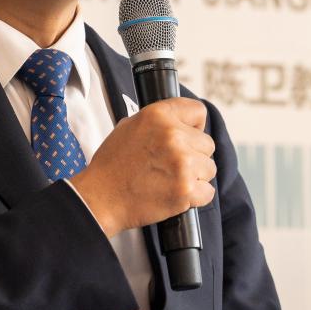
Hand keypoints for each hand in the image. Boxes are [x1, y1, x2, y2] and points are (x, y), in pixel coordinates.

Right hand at [70, 97, 216, 237]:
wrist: (101, 197)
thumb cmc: (112, 165)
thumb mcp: (130, 126)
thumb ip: (160, 120)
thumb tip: (183, 123)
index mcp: (159, 115)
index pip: (198, 111)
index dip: (194, 126)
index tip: (189, 135)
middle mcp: (173, 135)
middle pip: (207, 143)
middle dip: (194, 155)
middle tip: (172, 165)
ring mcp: (182, 163)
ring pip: (209, 168)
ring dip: (196, 176)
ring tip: (171, 179)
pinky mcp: (185, 189)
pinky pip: (207, 191)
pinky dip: (195, 196)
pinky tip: (175, 193)